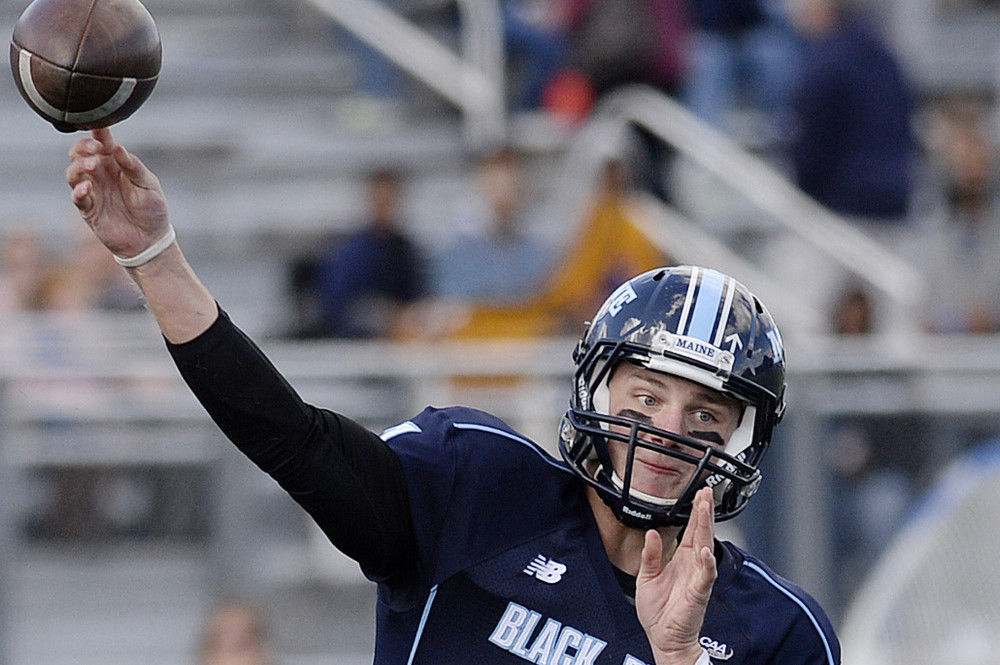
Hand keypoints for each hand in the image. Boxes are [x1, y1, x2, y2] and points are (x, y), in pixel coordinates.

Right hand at [66, 128, 169, 259]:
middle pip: (80, 154)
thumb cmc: (152, 209)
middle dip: (83, 148)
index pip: (102, 143)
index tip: (98, 129)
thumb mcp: (149, 185)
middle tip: (94, 150)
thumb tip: (119, 148)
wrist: (151, 239)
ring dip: (79, 166)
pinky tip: (86, 188)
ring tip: (92, 166)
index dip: (97, 134)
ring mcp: (93, 191)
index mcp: (116, 164)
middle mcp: (101, 175)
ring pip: (73, 172)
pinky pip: (76, 197)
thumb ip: (134, 167)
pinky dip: (78, 191)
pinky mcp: (89, 209)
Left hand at [636, 487, 716, 664]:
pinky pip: (705, 575)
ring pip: (705, 547)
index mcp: (681, 559)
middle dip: (704, 512)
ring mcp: (697, 577)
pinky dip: (706, 562)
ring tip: (705, 509)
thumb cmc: (658, 611)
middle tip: (707, 492)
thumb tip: (652, 533)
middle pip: (701, 532)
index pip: (691, 530)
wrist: (662, 637)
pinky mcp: (698, 592)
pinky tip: (704, 550)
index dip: (696, 512)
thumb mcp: (646, 576)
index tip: (699, 494)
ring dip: (706, 528)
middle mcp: (692, 565)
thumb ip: (650, 555)